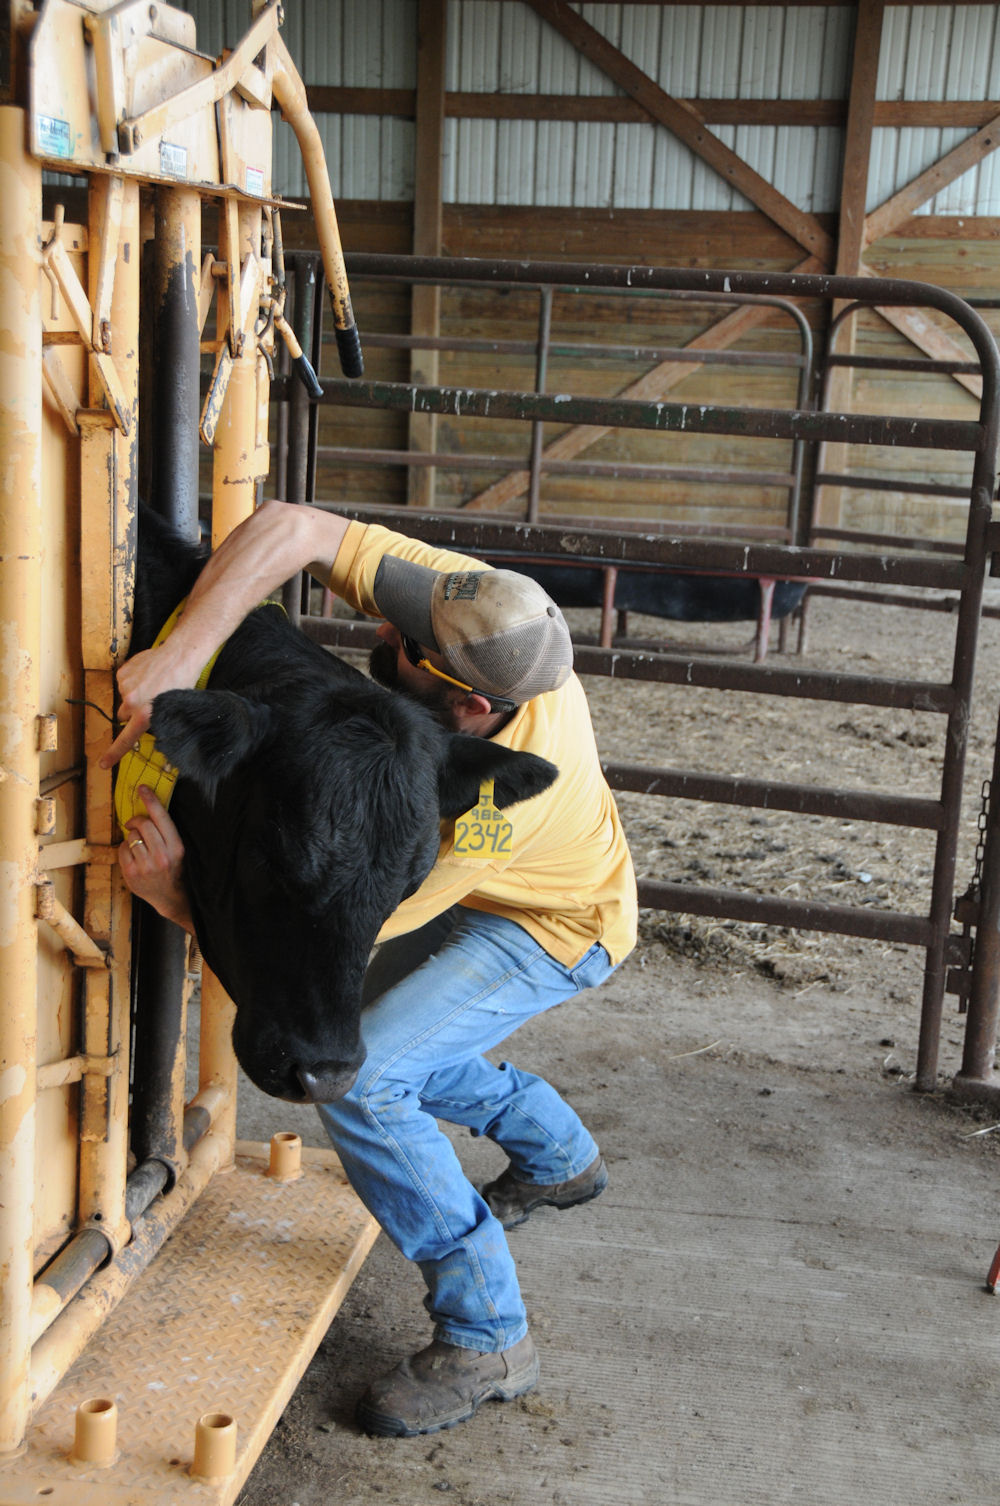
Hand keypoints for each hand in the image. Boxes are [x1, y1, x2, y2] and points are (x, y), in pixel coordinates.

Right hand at [101, 642, 197, 769]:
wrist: (180, 654)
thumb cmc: (183, 682)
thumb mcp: (173, 709)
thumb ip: (158, 722)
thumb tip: (152, 733)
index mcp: (145, 715)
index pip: (125, 740)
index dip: (114, 753)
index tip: (104, 764)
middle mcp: (131, 702)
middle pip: (123, 716)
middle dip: (132, 713)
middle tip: (149, 704)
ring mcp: (125, 686)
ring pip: (124, 698)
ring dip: (134, 695)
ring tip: (153, 684)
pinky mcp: (122, 673)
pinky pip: (123, 683)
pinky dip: (132, 681)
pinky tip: (148, 675)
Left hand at [118, 786, 194, 933]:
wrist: (170, 897)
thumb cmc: (173, 868)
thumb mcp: (177, 849)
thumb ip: (165, 832)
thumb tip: (147, 809)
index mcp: (176, 847)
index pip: (161, 817)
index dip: (150, 800)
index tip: (142, 788)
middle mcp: (162, 856)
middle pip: (143, 824)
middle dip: (136, 820)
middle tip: (134, 823)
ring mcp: (145, 866)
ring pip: (131, 837)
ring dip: (132, 837)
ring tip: (139, 847)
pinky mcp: (131, 874)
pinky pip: (122, 849)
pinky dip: (125, 849)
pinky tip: (133, 856)